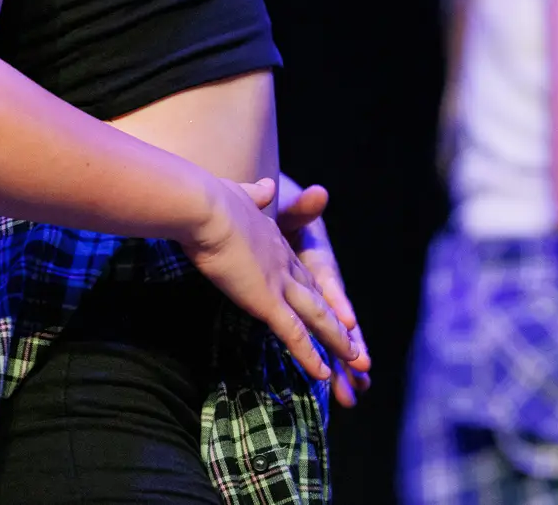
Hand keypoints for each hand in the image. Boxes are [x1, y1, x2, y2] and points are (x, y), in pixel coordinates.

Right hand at [183, 177, 362, 382]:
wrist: (204, 206)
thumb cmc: (209, 199)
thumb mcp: (237, 194)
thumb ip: (254, 194)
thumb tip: (267, 186)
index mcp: (274, 240)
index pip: (299, 268)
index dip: (314, 286)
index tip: (326, 300)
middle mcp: (283, 261)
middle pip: (316, 294)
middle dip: (335, 317)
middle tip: (353, 336)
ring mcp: (279, 281)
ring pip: (316, 317)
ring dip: (336, 339)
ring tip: (354, 358)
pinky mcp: (267, 300)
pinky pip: (295, 334)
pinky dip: (310, 355)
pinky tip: (323, 373)